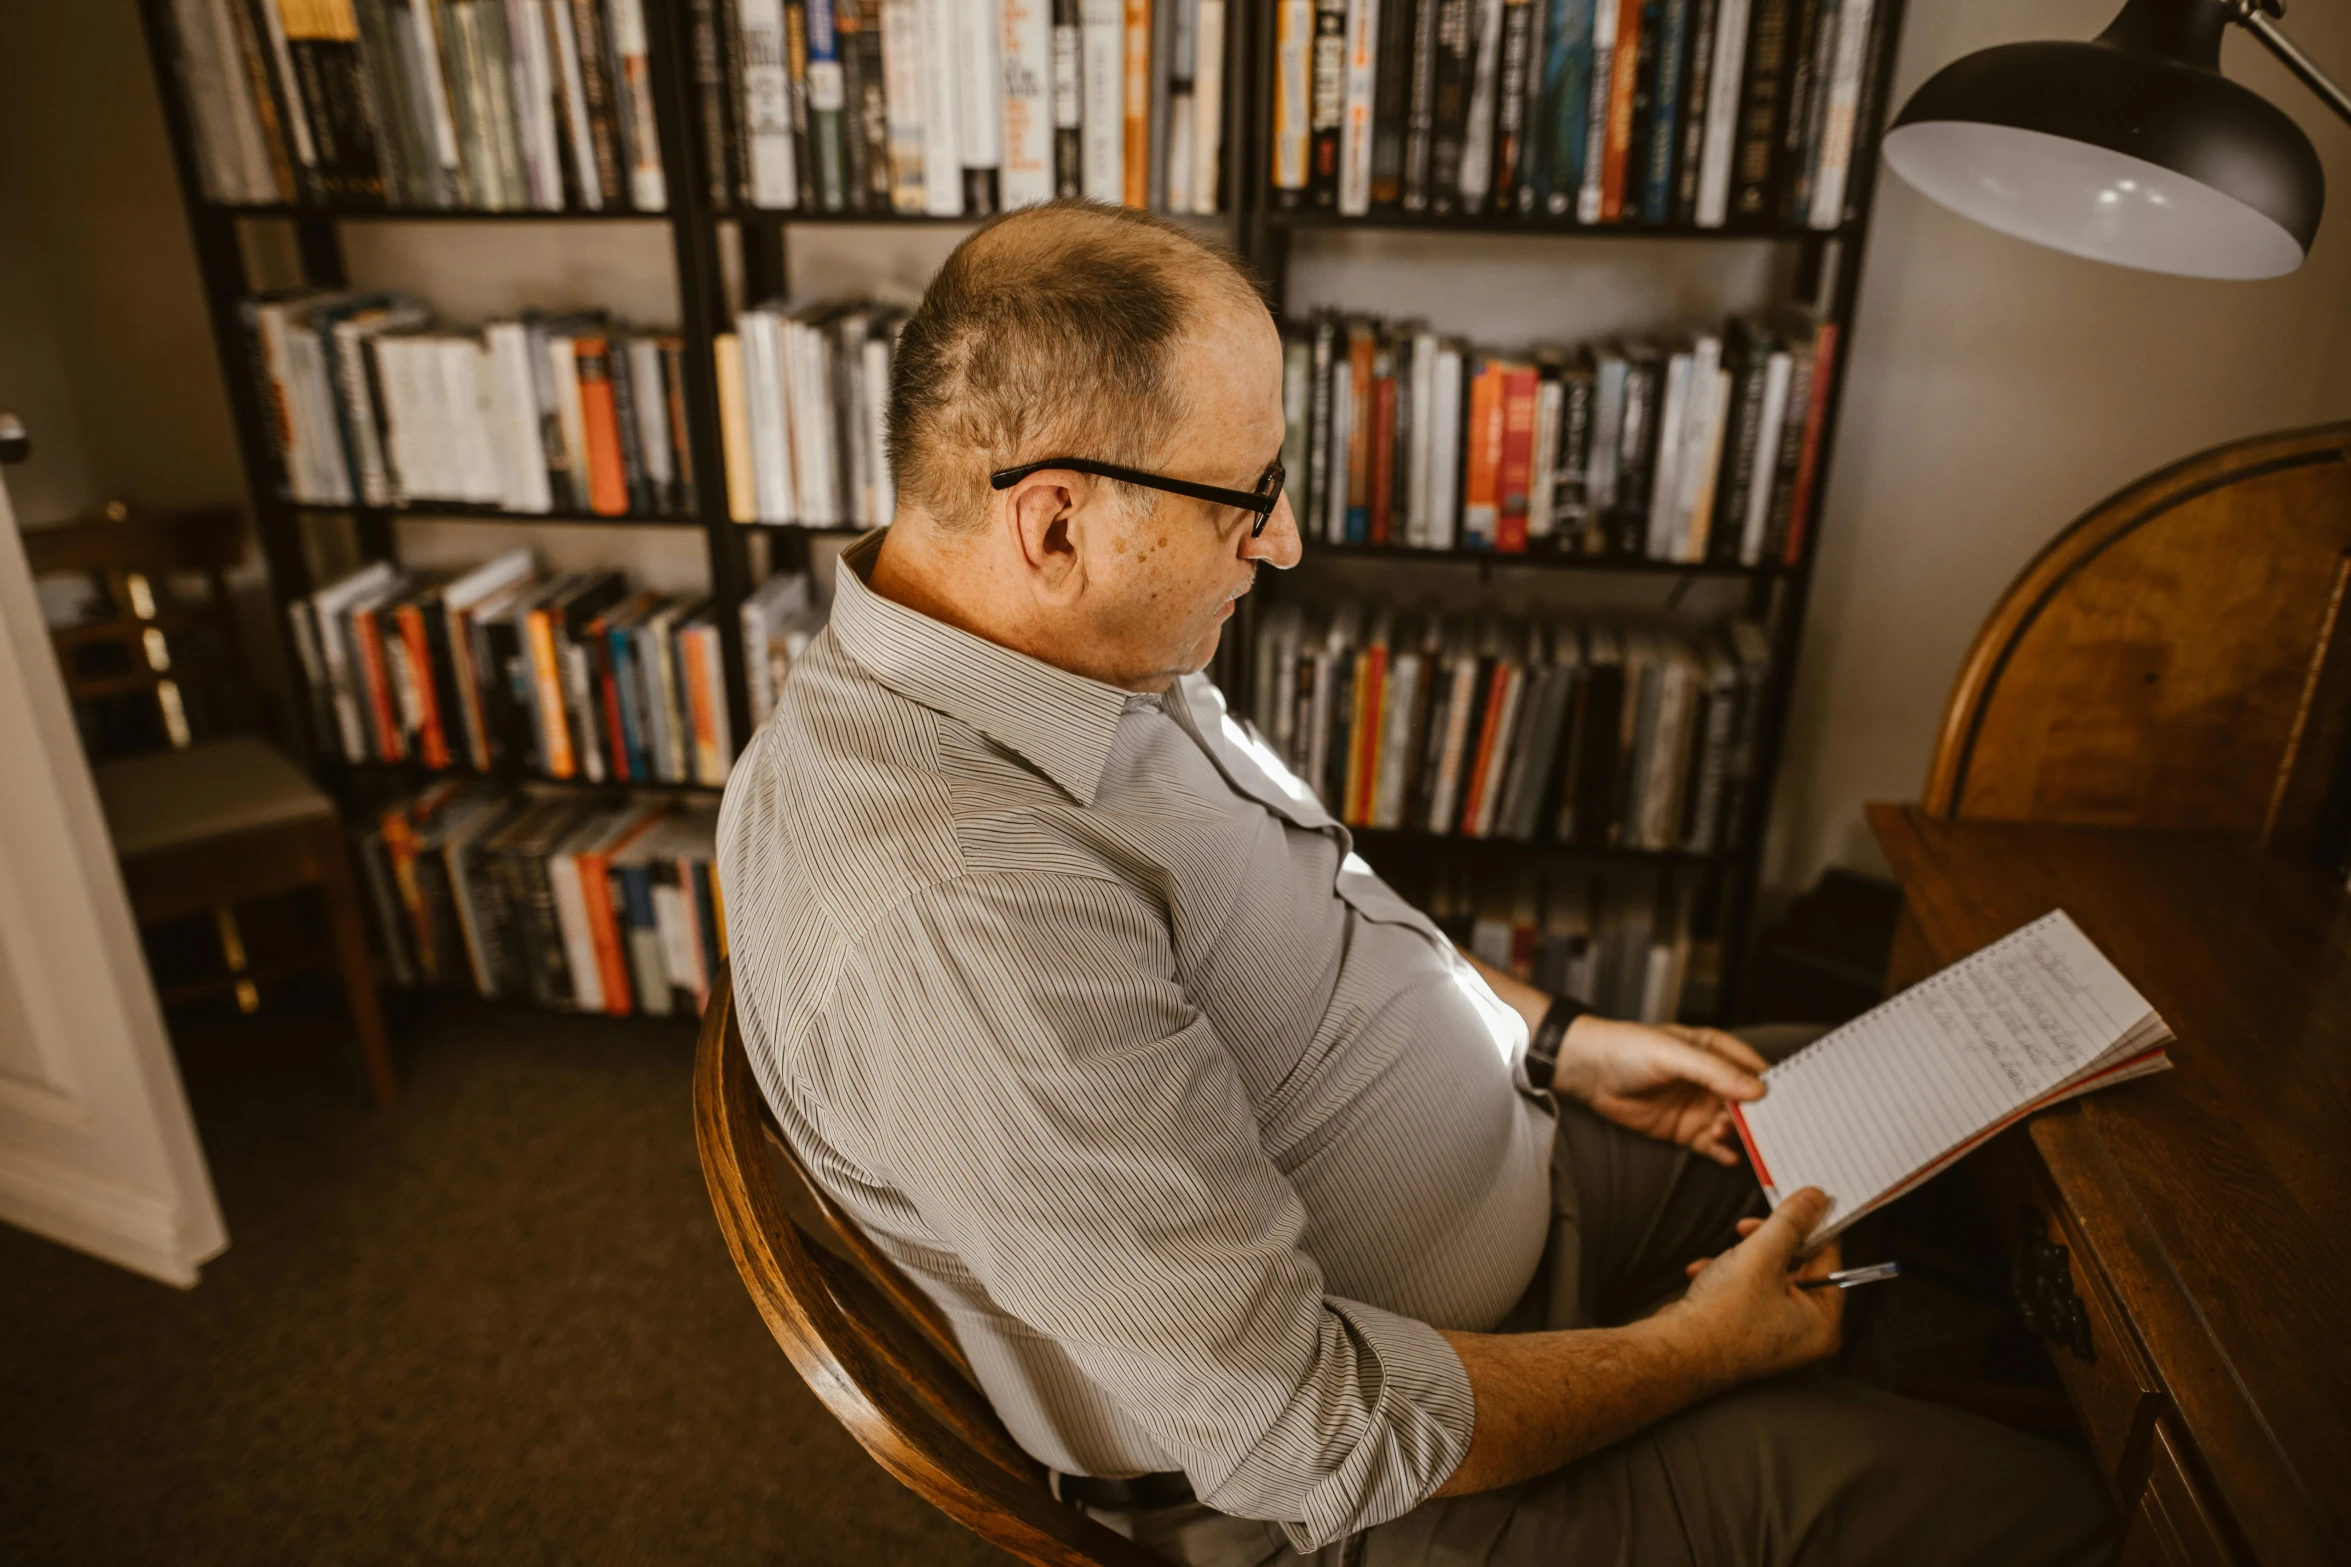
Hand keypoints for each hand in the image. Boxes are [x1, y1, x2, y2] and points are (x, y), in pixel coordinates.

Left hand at [1547, 1016, 1768, 1165]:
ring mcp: (1700, 1106)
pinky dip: (1723, 1151)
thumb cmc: (1628, 1048)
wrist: (1587, 1071)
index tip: (1790, 1106)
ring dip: (1739, 1135)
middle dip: (1759, 1119)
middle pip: (1750, 1104)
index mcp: (1717, 1051)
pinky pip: (1713, 1145)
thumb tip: (1758, 1091)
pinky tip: (1728, 1157)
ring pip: (1734, 1126)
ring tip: (1727, 1134)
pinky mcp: (1685, 1130)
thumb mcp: (1673, 1054)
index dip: (1773, 1088)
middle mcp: (1714, 1080)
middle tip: (1765, 1132)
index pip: (1756, 1071)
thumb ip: (1715, 1072)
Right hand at [1670, 1188, 1844, 1386]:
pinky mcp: (1747, 1330)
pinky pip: (1747, 1291)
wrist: (1676, 1350)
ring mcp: (1775, 1333)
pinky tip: (1703, 1272)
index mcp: (1823, 1321)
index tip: (1795, 1203)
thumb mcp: (1762, 1256)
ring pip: (1767, 1275)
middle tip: (1746, 1229)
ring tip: (1720, 1261)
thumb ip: (1791, 1223)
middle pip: (1796, 1265)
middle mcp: (1804, 1331)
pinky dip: (1725, 1276)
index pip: (1829, 1259)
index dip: (1810, 1227)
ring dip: (1740, 1258)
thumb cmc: (1723, 1315)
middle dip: (1765, 1244)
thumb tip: (1816, 1199)